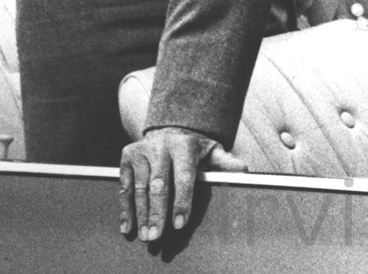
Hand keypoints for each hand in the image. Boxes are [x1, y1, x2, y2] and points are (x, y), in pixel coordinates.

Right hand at [119, 126, 245, 241]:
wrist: (170, 130)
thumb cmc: (195, 150)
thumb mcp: (213, 152)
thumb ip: (226, 163)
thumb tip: (243, 173)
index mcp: (185, 146)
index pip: (184, 177)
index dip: (182, 201)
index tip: (180, 224)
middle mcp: (162, 145)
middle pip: (158, 184)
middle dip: (157, 212)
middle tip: (157, 236)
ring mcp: (142, 150)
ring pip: (139, 187)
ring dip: (141, 214)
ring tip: (145, 236)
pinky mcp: (128, 156)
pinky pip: (124, 186)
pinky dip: (125, 208)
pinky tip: (128, 226)